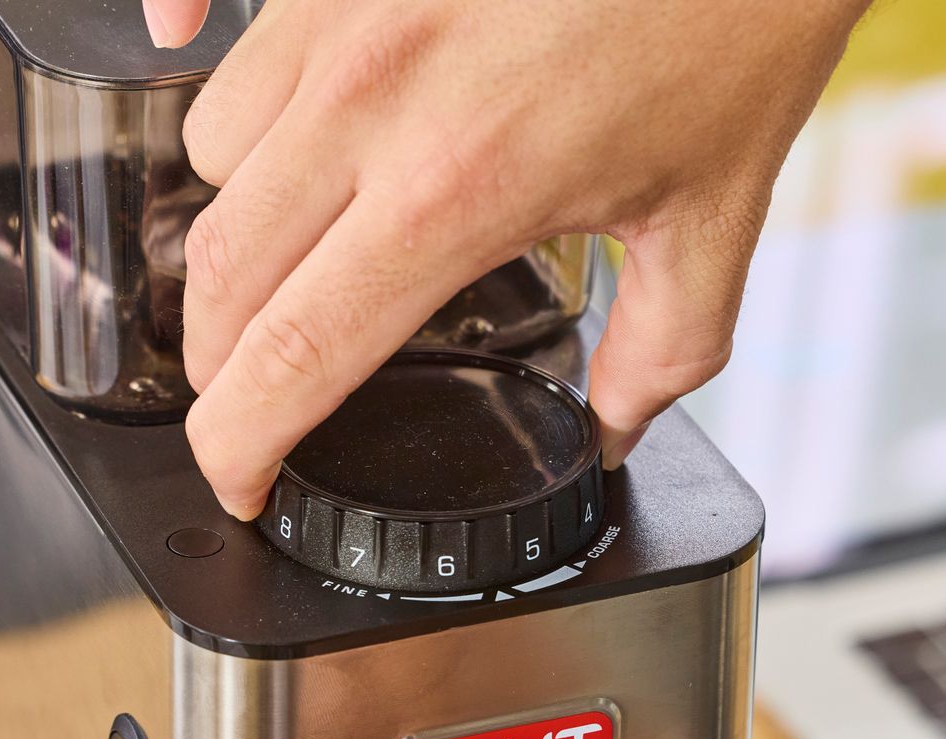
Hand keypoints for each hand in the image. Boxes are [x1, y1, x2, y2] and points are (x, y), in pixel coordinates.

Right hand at [142, 0, 868, 518]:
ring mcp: (341, 19)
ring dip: (239, 235)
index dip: (241, 446)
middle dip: (219, 366)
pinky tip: (292, 149)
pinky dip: (245, 127)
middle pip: (217, 278)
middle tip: (255, 397)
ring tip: (302, 258)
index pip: (292, 357)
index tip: (242, 485)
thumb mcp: (713, 219)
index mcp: (458, 190)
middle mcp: (373, 101)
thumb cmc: (735, 23)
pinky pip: (229, 63)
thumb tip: (614, 428)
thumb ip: (658, 355)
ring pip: (210, 166)